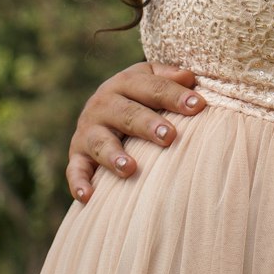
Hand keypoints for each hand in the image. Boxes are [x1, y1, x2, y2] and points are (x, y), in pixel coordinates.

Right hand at [67, 61, 206, 203]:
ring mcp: (88, 130)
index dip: (174, 95)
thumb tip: (189, 78)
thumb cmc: (138, 96)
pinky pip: (76, 169)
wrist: (99, 109)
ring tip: (130, 168)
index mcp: (125, 83)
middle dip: (147, 124)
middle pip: (126, 113)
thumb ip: (169, 78)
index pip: (152, 87)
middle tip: (169, 135)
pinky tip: (88, 196)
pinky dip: (79, 182)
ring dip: (113, 155)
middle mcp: (103, 104)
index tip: (197, 106)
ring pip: (100, 142)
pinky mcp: (77, 155)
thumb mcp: (150, 79)